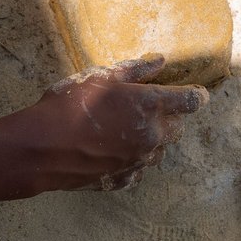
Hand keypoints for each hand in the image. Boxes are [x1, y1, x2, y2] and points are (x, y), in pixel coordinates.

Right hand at [13, 57, 208, 190]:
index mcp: (151, 106)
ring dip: (152, 140)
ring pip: (159, 150)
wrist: (43, 148)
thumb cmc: (69, 105)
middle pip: (178, 128)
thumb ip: (134, 70)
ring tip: (125, 130)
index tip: (195, 93)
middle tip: (147, 108)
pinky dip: (132, 159)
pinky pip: (138, 169)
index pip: (192, 101)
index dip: (197, 95)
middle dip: (170, 117)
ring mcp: (139, 161)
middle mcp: (152, 136)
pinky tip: (112, 151)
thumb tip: (160, 61)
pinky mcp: (124, 179)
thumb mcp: (100, 78)